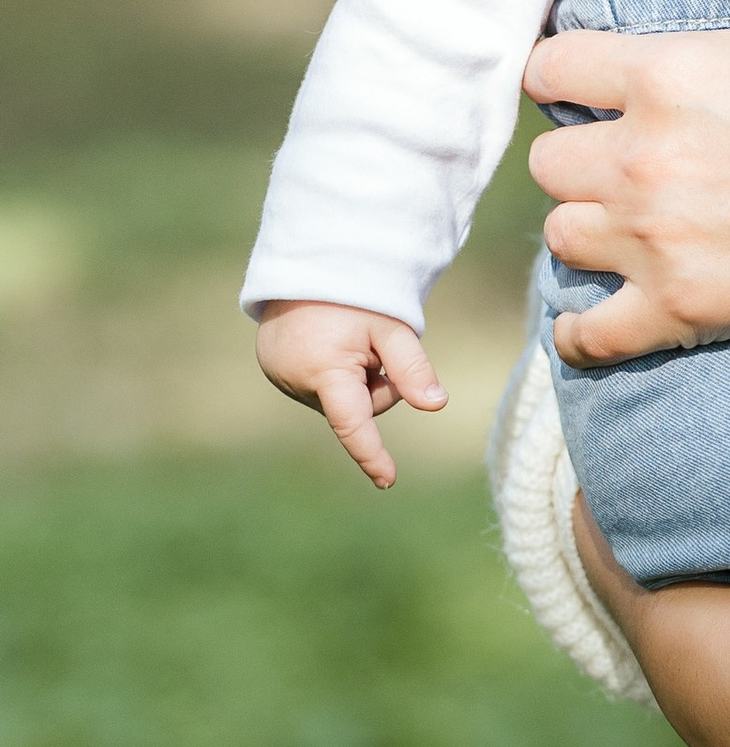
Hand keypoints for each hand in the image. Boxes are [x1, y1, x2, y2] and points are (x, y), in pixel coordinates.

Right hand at [255, 298, 448, 486]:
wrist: (307, 267)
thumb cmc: (354, 297)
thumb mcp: (391, 327)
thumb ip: (413, 367)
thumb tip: (437, 405)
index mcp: (326, 371)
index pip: (354, 423)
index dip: (371, 453)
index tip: (388, 480)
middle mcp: (296, 381)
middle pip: (359, 407)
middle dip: (375, 385)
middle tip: (370, 346)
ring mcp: (280, 377)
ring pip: (339, 400)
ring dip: (352, 378)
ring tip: (343, 339)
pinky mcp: (275, 372)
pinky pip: (319, 389)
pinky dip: (332, 374)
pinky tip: (327, 343)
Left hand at [523, 0, 729, 367]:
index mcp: (671, 73)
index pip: (554, 66)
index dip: (570, 69)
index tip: (593, 82)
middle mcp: (647, 158)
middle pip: (550, 160)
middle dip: (583, 150)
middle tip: (631, 152)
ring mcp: (660, 241)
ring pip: (565, 235)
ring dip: (592, 225)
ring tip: (635, 220)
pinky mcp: (684, 309)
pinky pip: (593, 332)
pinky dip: (586, 330)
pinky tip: (594, 317)